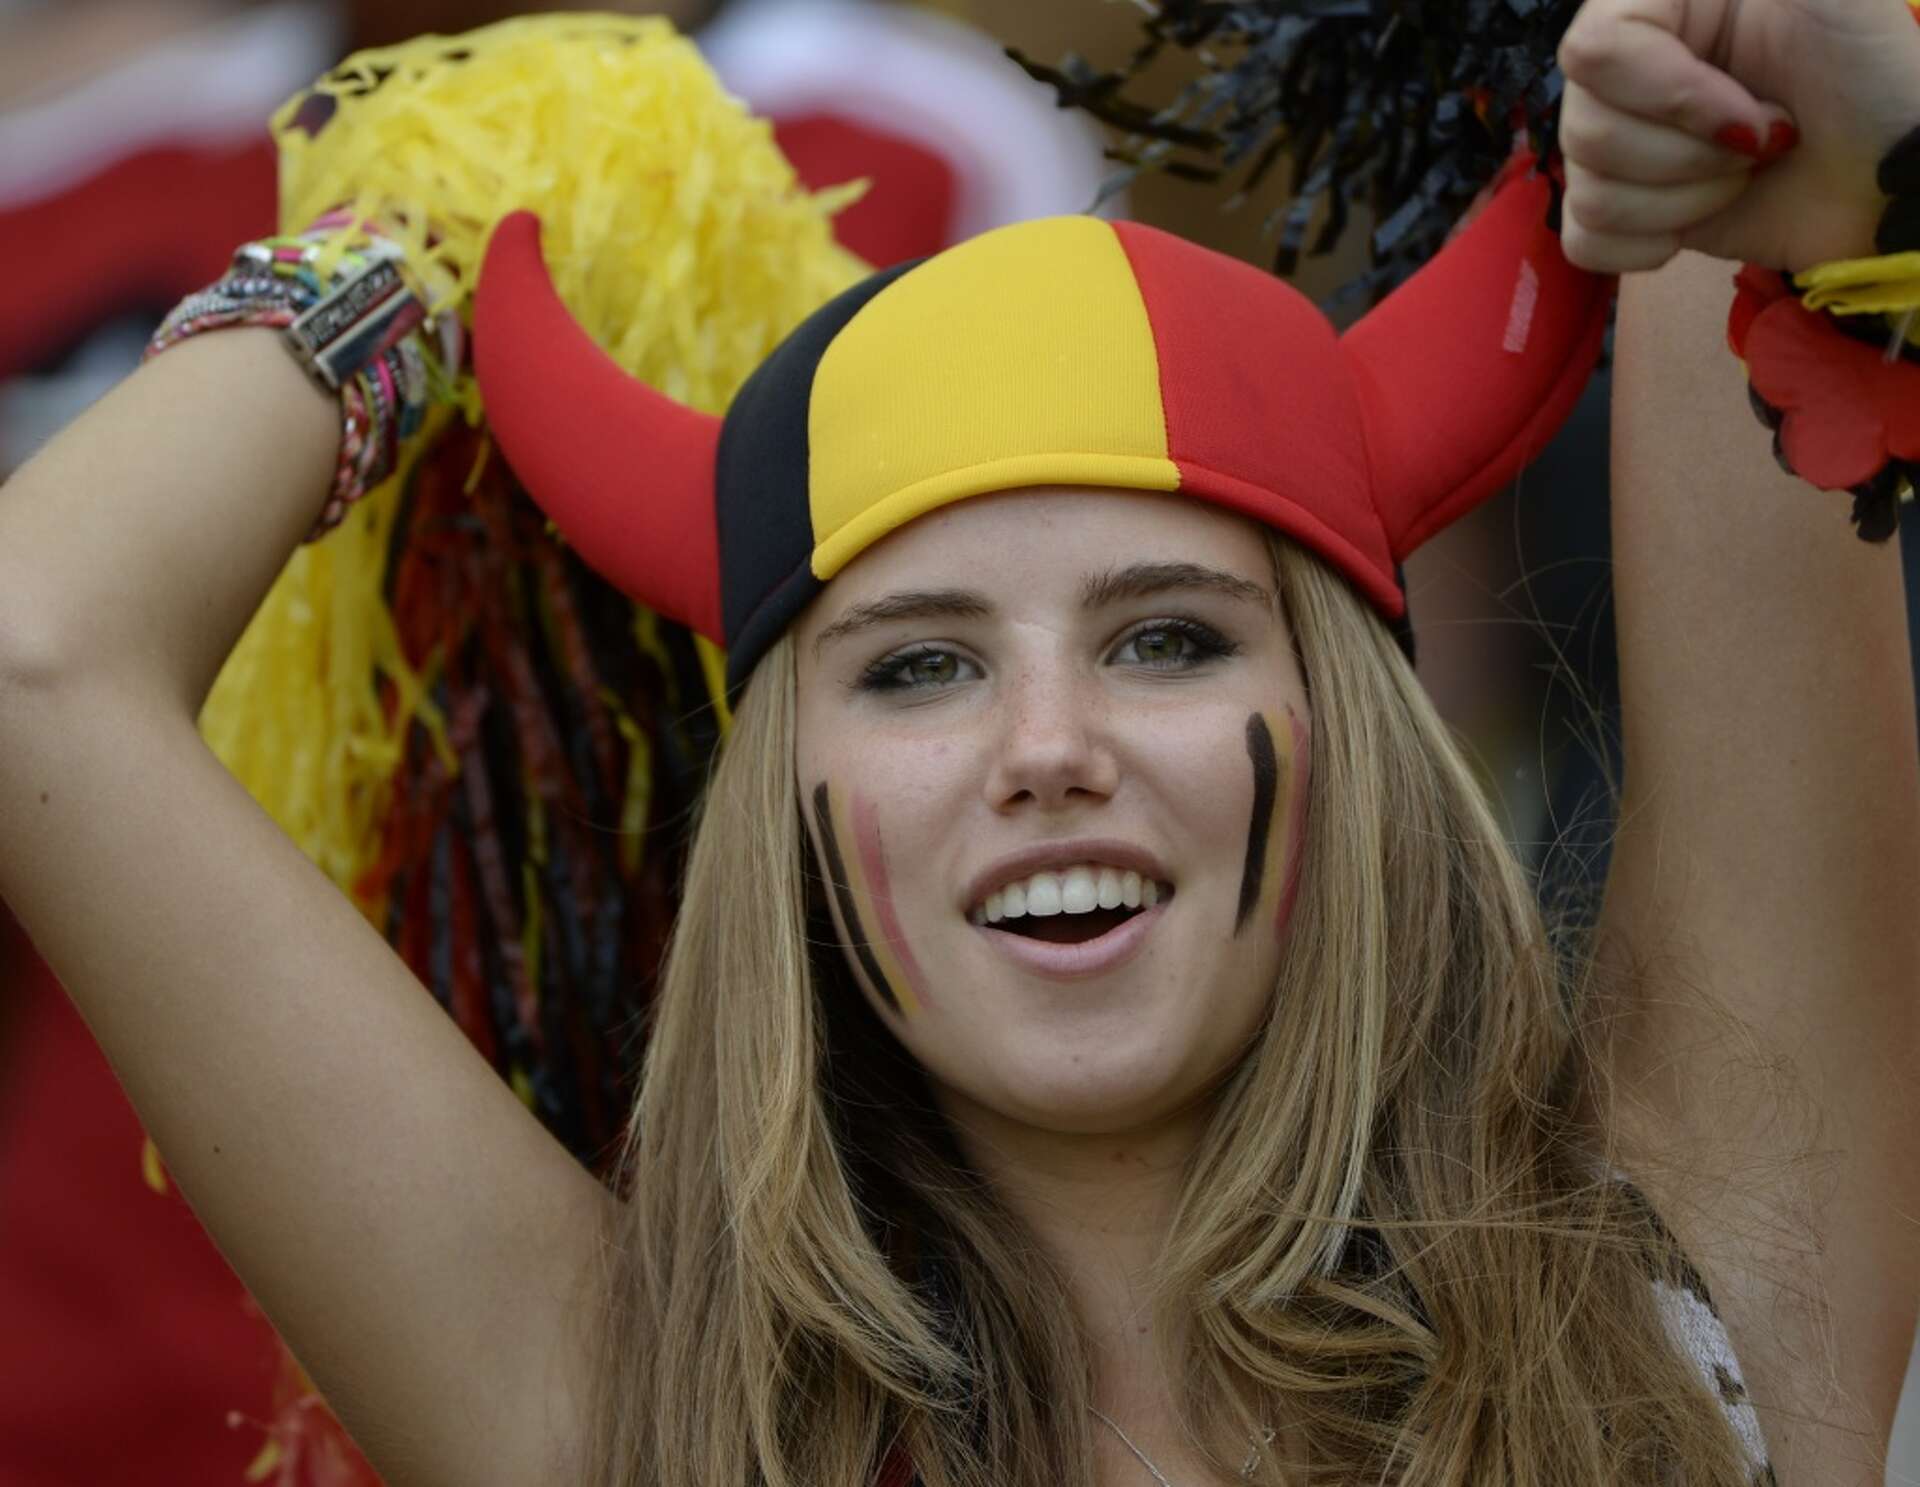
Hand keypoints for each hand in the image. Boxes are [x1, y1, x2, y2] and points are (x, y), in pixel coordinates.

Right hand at [1557, 0, 1919, 272]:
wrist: (1894, 173)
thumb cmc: (1869, 73)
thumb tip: (1645, 1)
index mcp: (1656, 8)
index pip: (1594, 53)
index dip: (1669, 96)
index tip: (1753, 114)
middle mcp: (1623, 76)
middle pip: (1586, 131)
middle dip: (1689, 157)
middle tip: (1762, 145)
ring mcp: (1619, 147)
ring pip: (1589, 191)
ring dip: (1684, 202)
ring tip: (1744, 177)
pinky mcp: (1625, 214)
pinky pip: (1584, 242)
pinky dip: (1644, 246)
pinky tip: (1692, 227)